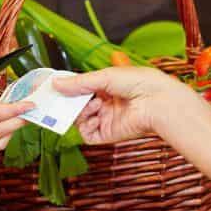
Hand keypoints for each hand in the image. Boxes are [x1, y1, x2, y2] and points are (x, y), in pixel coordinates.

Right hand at [52, 67, 197, 144]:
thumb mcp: (105, 76)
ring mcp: (107, 119)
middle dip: (68, 101)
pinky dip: (85, 127)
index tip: (52, 86)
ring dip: (79, 112)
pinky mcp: (109, 134)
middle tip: (57, 98)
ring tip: (87, 105)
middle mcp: (106, 103)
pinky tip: (93, 117)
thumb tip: (56, 83)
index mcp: (107, 86)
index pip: (81, 88)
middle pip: (77, 104)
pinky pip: (88, 134)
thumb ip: (79, 82)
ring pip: (80, 119)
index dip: (67, 88)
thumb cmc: (140, 83)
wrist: (158, 101)